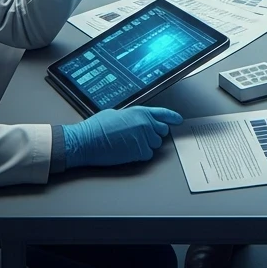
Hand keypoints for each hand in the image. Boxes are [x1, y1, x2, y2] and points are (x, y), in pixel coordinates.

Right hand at [62, 106, 182, 169]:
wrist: (88, 140)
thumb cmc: (97, 127)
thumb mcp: (117, 114)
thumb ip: (132, 116)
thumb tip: (135, 121)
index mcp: (140, 111)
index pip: (163, 114)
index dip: (172, 117)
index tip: (178, 120)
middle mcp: (145, 123)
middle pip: (162, 131)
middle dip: (154, 134)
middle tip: (141, 137)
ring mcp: (144, 138)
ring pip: (155, 145)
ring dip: (146, 145)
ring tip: (129, 144)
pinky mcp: (139, 152)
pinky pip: (148, 155)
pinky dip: (140, 155)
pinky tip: (128, 152)